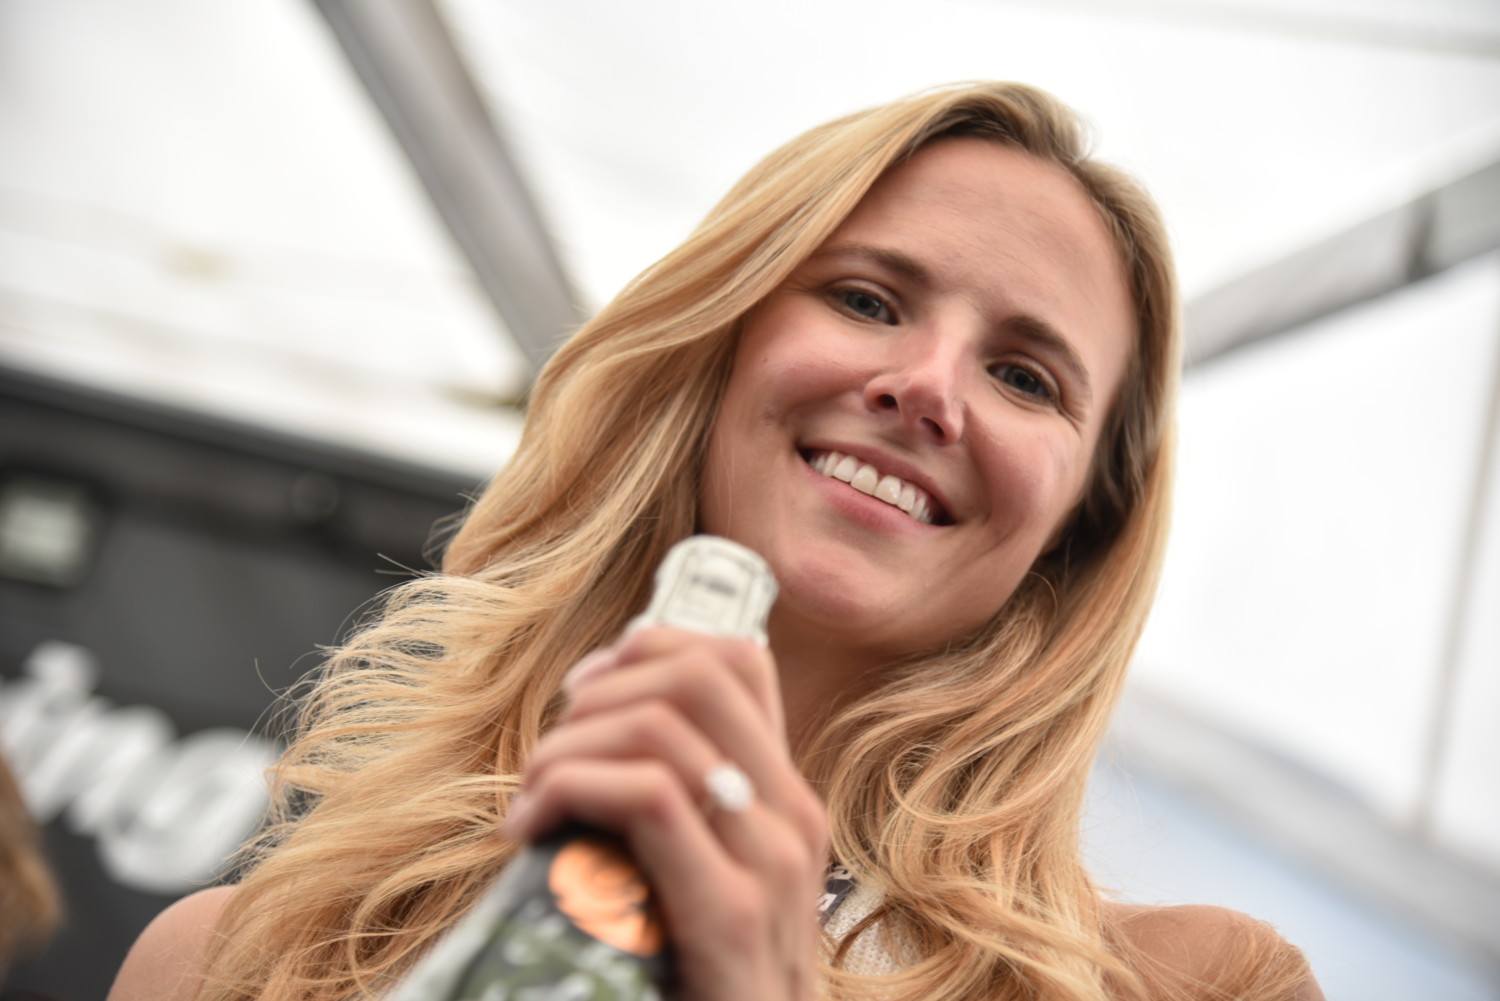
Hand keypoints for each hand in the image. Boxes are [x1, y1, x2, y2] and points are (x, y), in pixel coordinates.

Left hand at [503, 627, 827, 1000]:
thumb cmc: (701, 987)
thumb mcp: (702, 883)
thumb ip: (674, 817)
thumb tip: (586, 742)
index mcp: (783, 799)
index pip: (738, 659)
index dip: (649, 645)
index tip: (585, 697)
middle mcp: (790, 815)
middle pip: (695, 670)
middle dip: (598, 689)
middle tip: (552, 754)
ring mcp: (768, 864)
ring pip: (658, 724)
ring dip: (565, 744)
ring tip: (533, 801)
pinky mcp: (728, 917)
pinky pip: (643, 796)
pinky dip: (566, 789)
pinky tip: (531, 831)